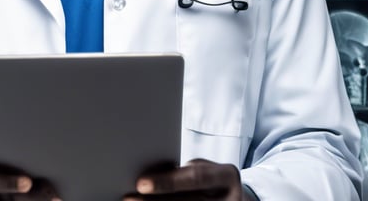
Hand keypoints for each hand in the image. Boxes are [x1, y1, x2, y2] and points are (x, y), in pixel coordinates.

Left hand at [125, 159, 255, 200]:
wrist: (238, 200)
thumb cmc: (210, 181)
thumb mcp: (202, 170)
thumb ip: (182, 173)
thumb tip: (147, 175)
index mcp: (227, 176)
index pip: (196, 177)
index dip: (168, 181)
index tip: (141, 183)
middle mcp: (233, 198)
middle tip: (130, 198)